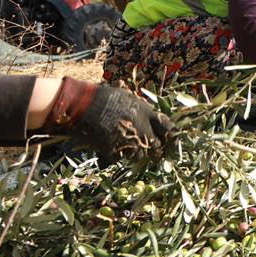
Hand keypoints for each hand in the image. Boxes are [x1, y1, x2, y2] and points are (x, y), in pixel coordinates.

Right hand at [43, 78, 172, 161]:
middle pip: (157, 147)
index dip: (173, 138)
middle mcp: (142, 129)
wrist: (82, 106)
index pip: (169, 129)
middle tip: (153, 152)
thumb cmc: (105, 98)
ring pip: (140, 156)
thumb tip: (152, 122)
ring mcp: (128, 141)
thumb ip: (143, 112)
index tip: (173, 144)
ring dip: (137, 153)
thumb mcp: (129, 99)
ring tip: (128, 145)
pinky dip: (120, 155)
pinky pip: (122, 158)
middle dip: (156, 150)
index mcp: (147, 113)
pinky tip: (113, 146)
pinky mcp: (114, 151)